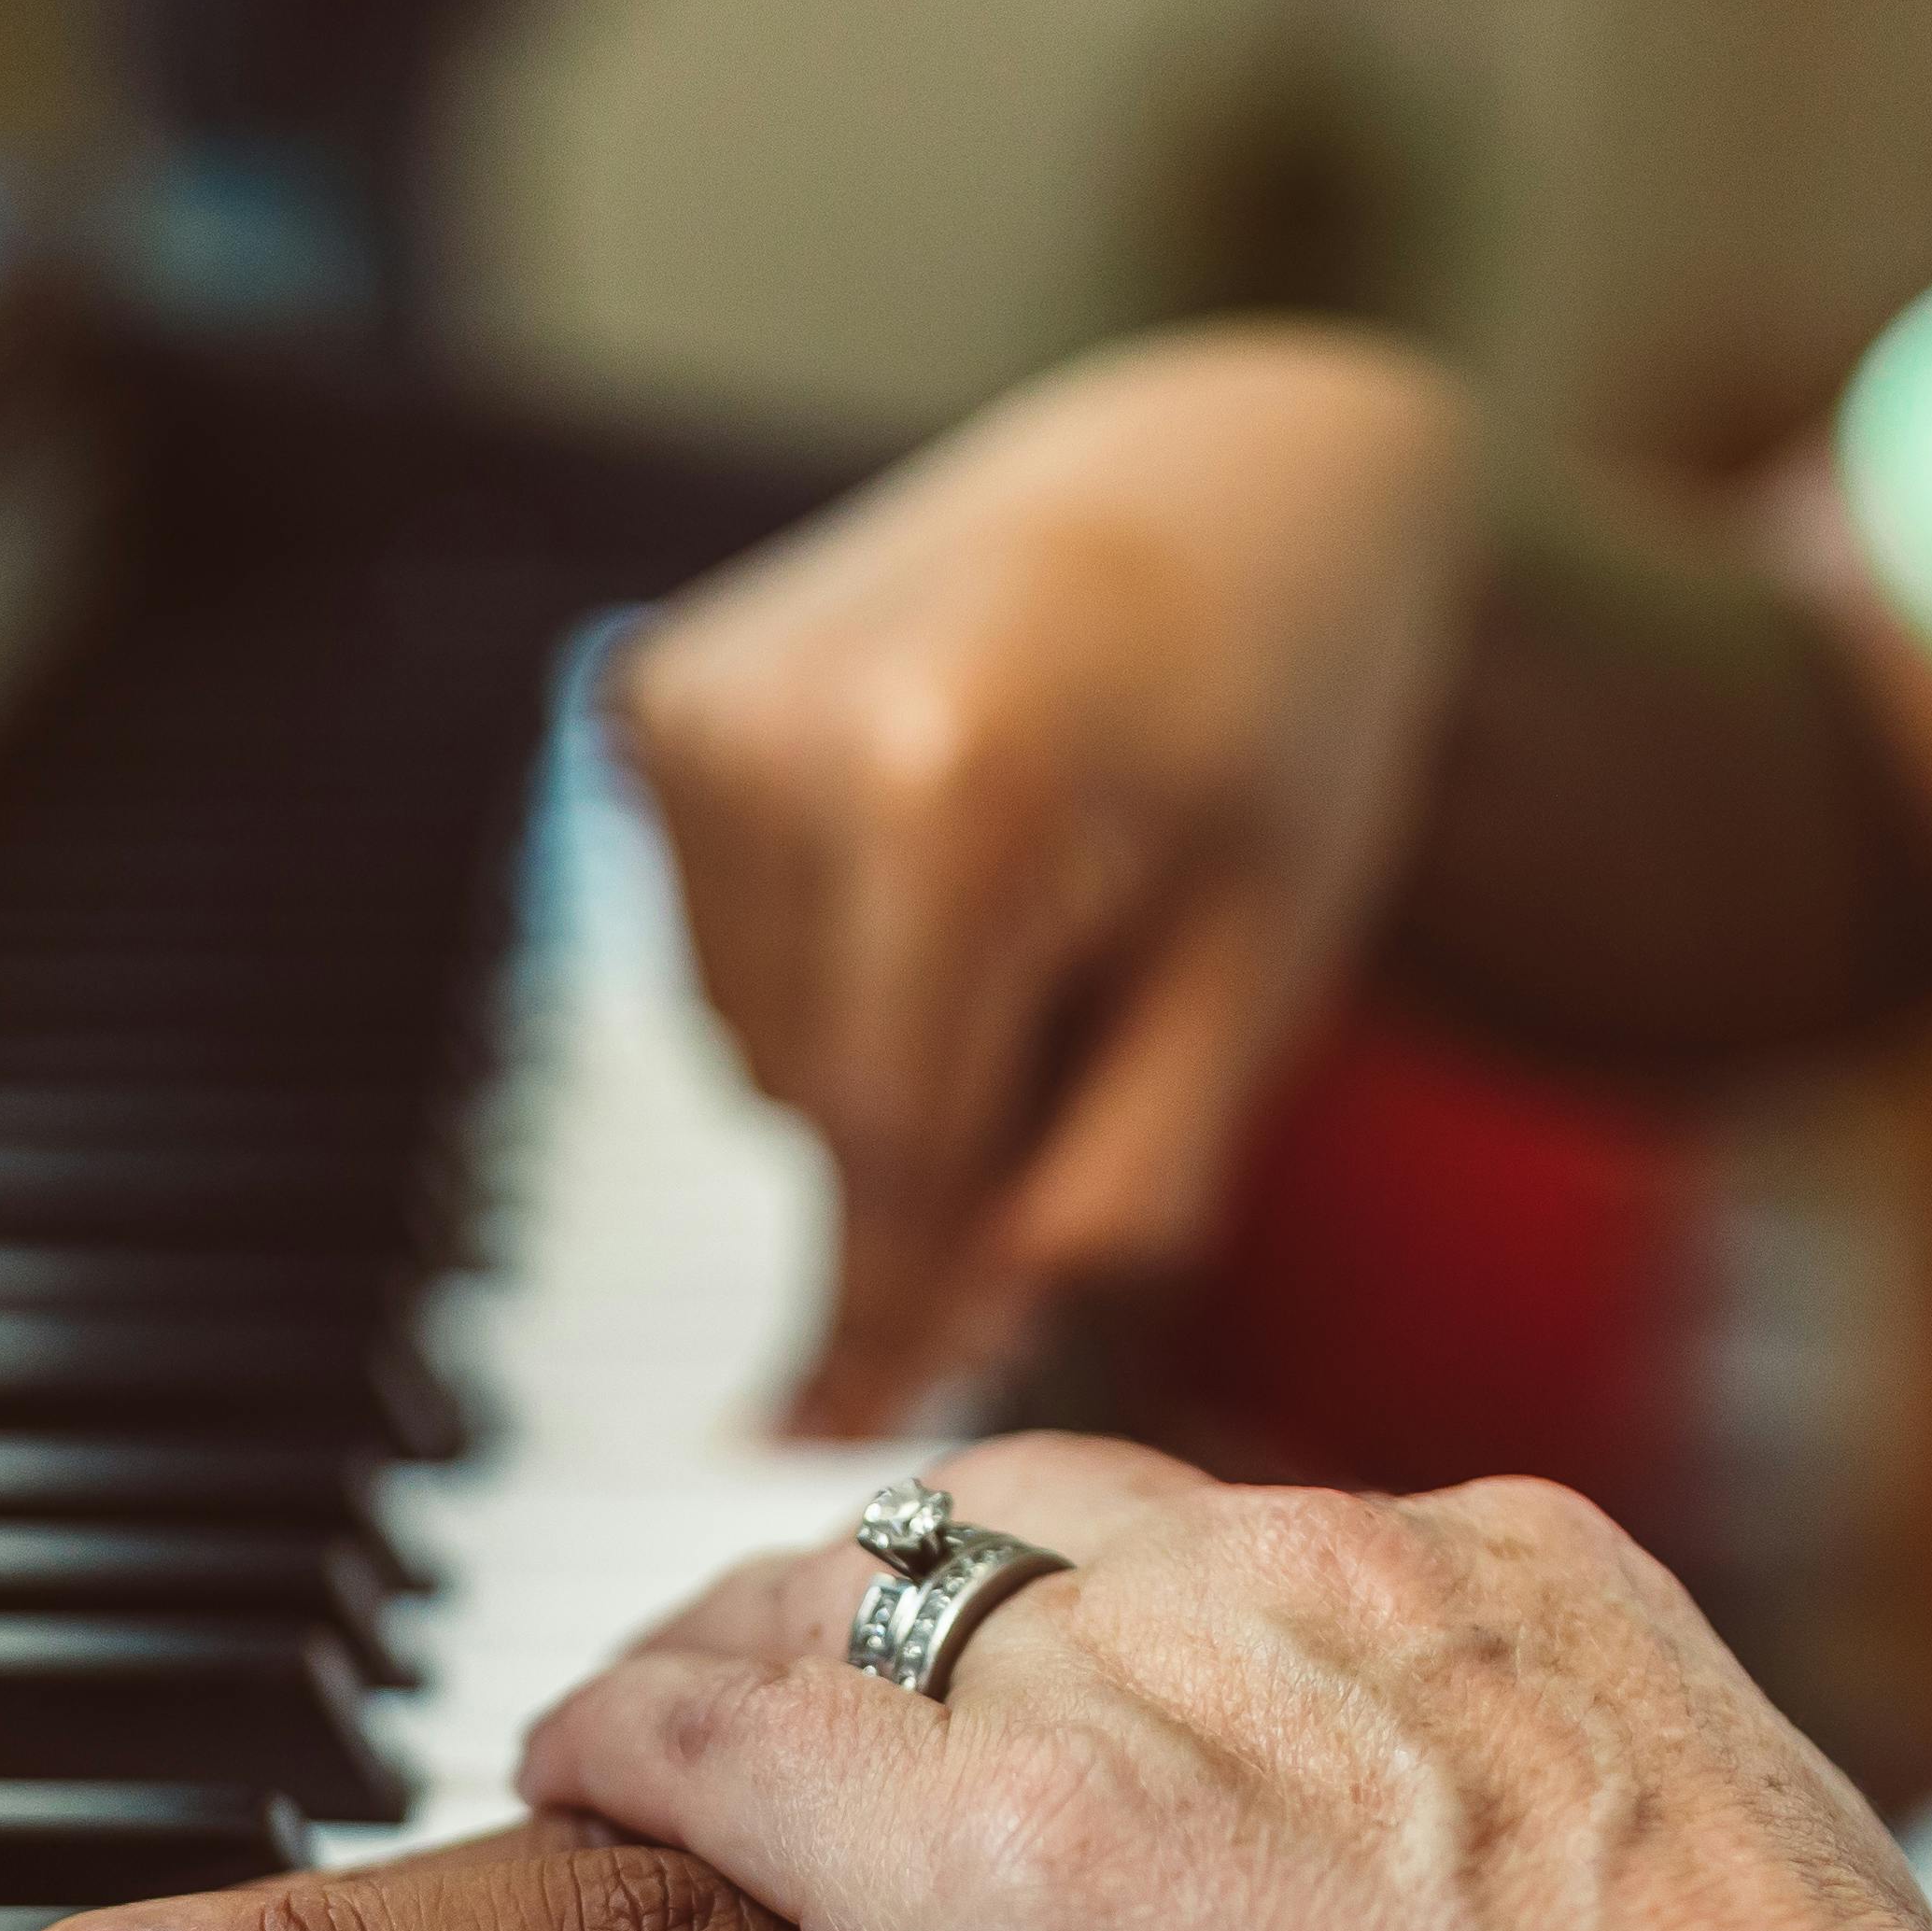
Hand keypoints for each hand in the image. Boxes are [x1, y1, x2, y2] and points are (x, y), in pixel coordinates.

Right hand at [522, 1433, 1931, 1930]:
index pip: (724, 1735)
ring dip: (966, 1564)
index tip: (571, 1753)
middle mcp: (1159, 1674)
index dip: (611, 1739)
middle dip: (750, 1633)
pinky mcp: (1546, 1572)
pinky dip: (1218, 1567)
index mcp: (1008, 1878)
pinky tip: (1219, 1632)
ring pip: (1070, 1492)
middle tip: (700, 1684)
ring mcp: (1363, 1591)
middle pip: (863, 1575)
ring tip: (927, 1625)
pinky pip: (1309, 1508)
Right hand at [617, 327, 1469, 1430]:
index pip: (887, 1147)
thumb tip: (950, 1349)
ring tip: (1029, 913)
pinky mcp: (653, 697)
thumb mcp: (1253, 985)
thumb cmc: (1278, 740)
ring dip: (881, 1057)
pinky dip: (823, 970)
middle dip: (937, 1156)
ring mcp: (698, 701)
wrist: (1229, 486)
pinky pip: (719, 957)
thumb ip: (1112, 1187)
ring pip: (757, 1045)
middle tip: (1088, 1032)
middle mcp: (782, 729)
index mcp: (953, 788)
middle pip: (819, 1104)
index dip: (891, 1308)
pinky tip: (938, 862)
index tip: (848, 1443)